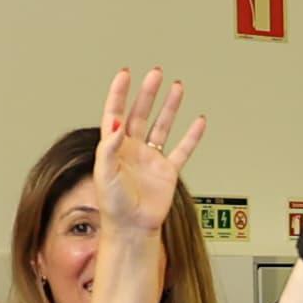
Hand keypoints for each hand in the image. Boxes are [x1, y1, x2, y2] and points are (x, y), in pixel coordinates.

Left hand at [94, 66, 207, 234]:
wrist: (132, 228)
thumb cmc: (113, 206)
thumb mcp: (105, 174)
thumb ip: (110, 148)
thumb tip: (115, 123)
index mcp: (115, 147)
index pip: (115, 112)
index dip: (119, 93)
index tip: (126, 74)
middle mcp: (133, 149)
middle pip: (141, 113)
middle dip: (148, 92)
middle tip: (156, 74)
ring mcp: (151, 158)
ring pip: (162, 125)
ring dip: (169, 107)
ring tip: (177, 88)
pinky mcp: (168, 171)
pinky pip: (182, 149)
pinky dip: (192, 136)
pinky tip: (198, 122)